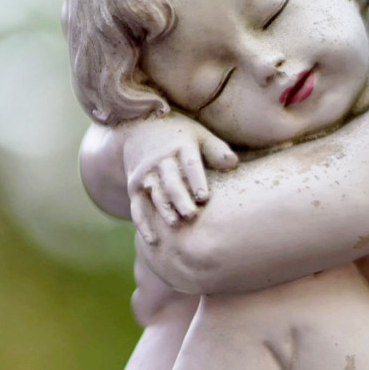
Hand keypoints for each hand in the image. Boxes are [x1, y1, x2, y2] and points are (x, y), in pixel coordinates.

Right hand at [121, 112, 237, 242]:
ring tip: (174, 224)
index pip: (189, 164)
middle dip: (179, 198)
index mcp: (180, 147)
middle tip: (191, 214)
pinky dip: (143, 224)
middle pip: (171, 182)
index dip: (196, 180)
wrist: (138, 129)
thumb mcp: (198, 135)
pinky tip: (153, 240)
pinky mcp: (135, 188)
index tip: (204, 197)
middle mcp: (160, 161)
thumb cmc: (178, 135)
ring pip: (155, 194)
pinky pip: (137, 207)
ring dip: (164, 209)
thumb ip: (215, 149)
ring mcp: (146, 175)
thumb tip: (233, 163)